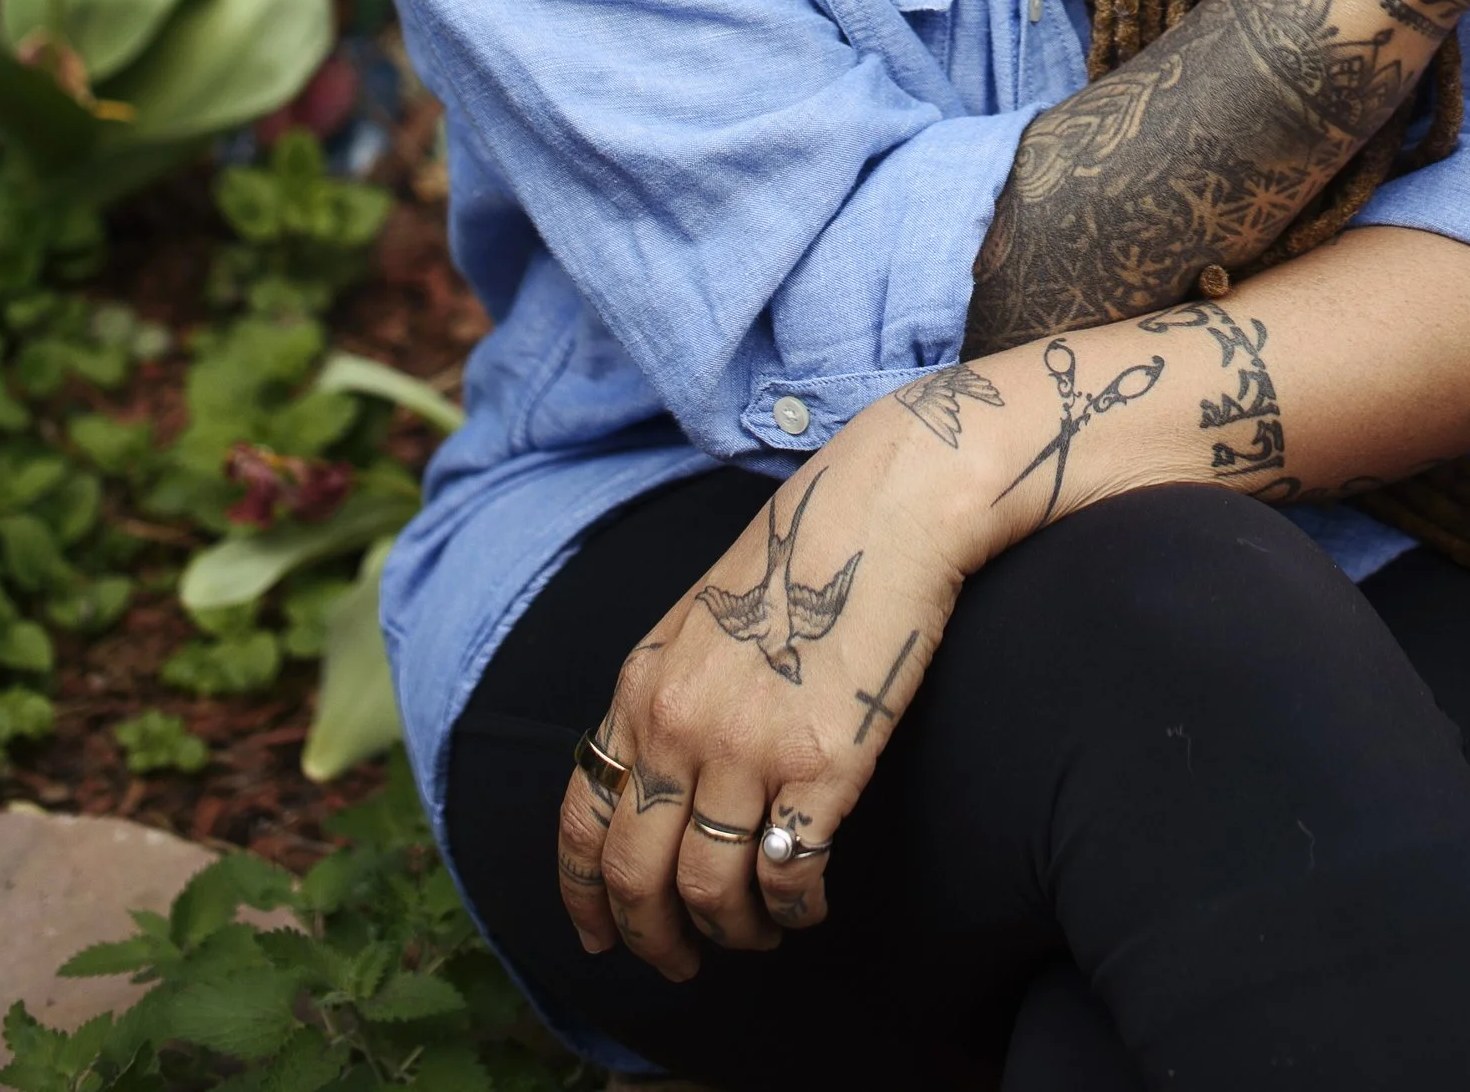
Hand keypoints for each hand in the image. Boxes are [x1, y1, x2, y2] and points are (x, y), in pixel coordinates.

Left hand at [556, 400, 978, 977]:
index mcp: (643, 686)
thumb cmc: (804, 553)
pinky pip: (787, 874)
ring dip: (733, 933)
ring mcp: (748, 745)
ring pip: (711, 889)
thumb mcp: (700, 618)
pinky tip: (809, 904)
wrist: (886, 507)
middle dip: (653, 939)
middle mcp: (680, 724)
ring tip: (759, 932)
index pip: (583, 820)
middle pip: (638, 874)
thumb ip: (665, 697)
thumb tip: (653, 786)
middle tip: (683, 963)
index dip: (585, 897)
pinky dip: (793, 909)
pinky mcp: (822, 762)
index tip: (600, 940)